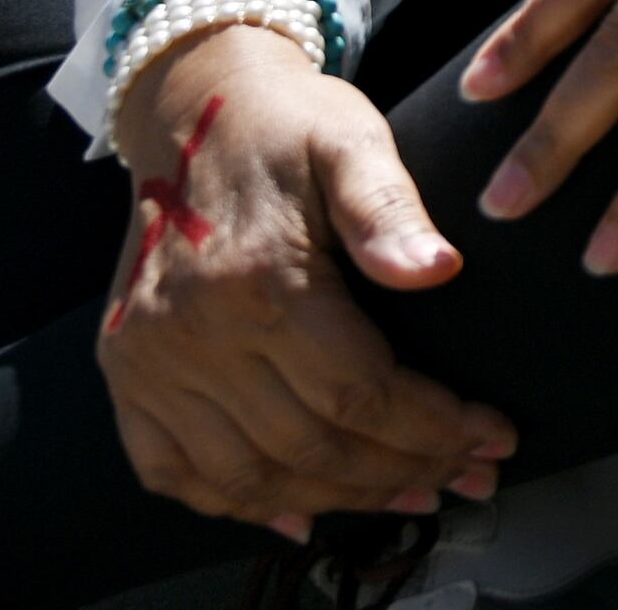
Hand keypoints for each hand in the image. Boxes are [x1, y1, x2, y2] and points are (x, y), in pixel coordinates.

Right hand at [97, 25, 510, 539]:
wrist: (191, 105)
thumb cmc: (289, 122)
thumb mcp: (353, 139)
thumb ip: (391, 206)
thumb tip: (440, 268)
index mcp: (260, 278)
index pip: (361, 392)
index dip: (435, 428)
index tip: (495, 436)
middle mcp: (193, 332)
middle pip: (313, 445)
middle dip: (405, 471)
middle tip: (470, 475)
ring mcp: (148, 360)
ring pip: (250, 474)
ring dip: (338, 499)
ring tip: (411, 494)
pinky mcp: (123, 370)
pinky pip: (171, 469)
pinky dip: (236, 504)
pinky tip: (296, 512)